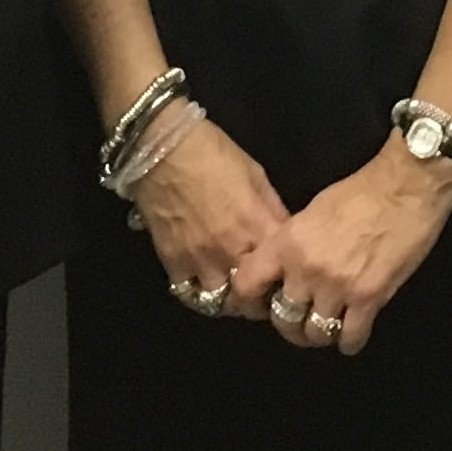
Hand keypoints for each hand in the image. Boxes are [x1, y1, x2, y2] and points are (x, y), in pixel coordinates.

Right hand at [133, 117, 290, 321]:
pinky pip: (190, 293)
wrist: (163, 149)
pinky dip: (199, 291)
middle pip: (254, 296)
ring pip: (222, 302)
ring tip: (234, 288)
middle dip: (261, 298)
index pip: (283, 269)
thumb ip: (272, 209)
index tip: (288, 279)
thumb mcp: (256, 175)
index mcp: (257, 225)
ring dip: (230, 298)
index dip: (288, 277)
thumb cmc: (214, 153)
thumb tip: (284, 234)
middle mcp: (231, 250)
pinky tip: (205, 280)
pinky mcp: (173, 263)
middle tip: (262, 291)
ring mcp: (200, 260)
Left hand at [265, 139, 451, 356]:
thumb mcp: (314, 211)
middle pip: (283, 318)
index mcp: (288, 242)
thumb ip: (296, 244)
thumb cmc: (362, 190)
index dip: (251, 300)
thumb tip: (288, 270)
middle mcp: (306, 269)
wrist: (406, 185)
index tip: (263, 303)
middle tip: (302, 322)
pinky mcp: (369, 298)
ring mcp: (337, 286)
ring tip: (329, 328)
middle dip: (291, 324)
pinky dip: (350, 342)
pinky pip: (350, 338)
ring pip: (315, 333)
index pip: (247, 284)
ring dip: (321, 335)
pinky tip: (353, 335)